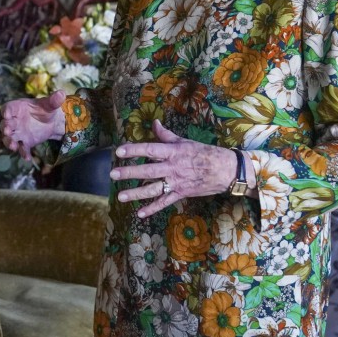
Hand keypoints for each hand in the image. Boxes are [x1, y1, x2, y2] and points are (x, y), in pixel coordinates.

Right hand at [0, 90, 66, 159]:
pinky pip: (22, 148)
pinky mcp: (25, 142)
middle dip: (5, 128)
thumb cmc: (46, 109)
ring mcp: (18, 132)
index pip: (8, 108)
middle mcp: (14, 121)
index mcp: (17, 108)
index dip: (6, 111)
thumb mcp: (50, 104)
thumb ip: (54, 100)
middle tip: (7, 131)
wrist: (51, 122)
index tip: (6, 114)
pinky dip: (24, 153)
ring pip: (9, 138)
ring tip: (13, 147)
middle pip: (5, 124)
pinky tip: (28, 158)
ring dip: (9, 142)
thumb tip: (62, 94)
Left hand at [111, 119, 237, 217]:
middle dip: (129, 173)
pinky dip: (152, 209)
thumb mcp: (184, 141)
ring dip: (136, 194)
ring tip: (120, 196)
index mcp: (173, 152)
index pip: (150, 150)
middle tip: (113, 174)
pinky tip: (139, 213)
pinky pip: (164, 202)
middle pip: (148, 171)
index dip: (134, 150)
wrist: (224, 170)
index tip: (119, 151)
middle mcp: (173, 168)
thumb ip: (166, 135)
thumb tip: (154, 123)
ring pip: (153, 189)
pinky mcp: (181, 194)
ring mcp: (176, 183)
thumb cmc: (203, 153)